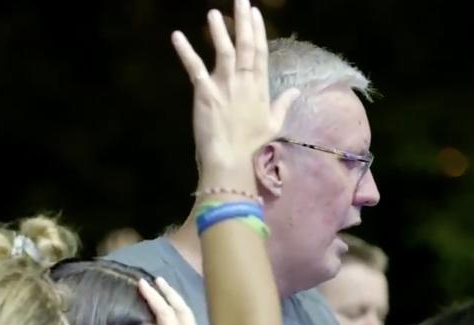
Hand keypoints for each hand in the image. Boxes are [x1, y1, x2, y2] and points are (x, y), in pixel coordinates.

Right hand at [114, 278, 218, 324]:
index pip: (166, 315)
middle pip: (183, 311)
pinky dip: (186, 316)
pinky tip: (181, 319)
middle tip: (157, 280)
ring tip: (168, 293)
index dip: (154, 298)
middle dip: (170, 293)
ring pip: (192, 318)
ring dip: (179, 303)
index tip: (142, 284)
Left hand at [170, 0, 298, 178]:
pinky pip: (194, 67)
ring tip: (214, 13)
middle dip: (242, 21)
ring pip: (223, 52)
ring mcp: (224, 86)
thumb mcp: (274, 124)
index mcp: (260, 88)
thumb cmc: (253, 145)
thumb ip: (284, 104)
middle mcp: (244, 82)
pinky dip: (185, 51)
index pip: (260, 54)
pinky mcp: (204, 92)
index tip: (255, 13)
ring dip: (218, 31)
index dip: (258, 31)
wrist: (232, 160)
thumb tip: (296, 91)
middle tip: (241, 0)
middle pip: (245, 46)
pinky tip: (177, 35)